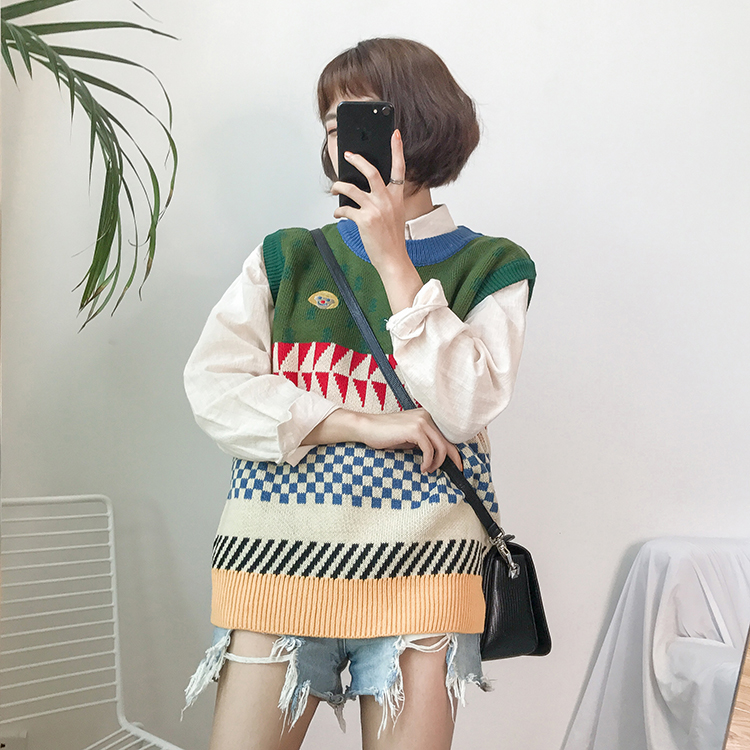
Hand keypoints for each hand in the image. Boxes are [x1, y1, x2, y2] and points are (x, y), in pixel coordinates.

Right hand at [302, 407, 462, 474]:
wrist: (367, 428)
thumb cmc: (385, 434)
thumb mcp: (409, 438)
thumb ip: (424, 442)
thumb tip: (439, 457)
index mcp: (427, 416)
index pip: (447, 435)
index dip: (455, 452)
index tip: (458, 466)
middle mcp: (427, 416)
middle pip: (448, 441)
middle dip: (453, 460)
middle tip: (454, 472)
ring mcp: (422, 421)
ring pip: (441, 447)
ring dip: (437, 463)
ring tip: (427, 470)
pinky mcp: (415, 429)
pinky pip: (430, 450)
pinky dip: (428, 462)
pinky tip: (422, 468)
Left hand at [331, 129, 408, 272]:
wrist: (393, 259)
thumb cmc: (391, 239)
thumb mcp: (395, 215)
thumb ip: (384, 200)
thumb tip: (362, 190)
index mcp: (397, 197)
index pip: (399, 168)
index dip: (397, 150)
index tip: (394, 134)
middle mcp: (387, 200)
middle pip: (371, 171)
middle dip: (357, 160)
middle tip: (349, 155)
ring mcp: (376, 209)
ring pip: (352, 189)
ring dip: (339, 187)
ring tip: (335, 188)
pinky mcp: (364, 220)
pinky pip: (346, 210)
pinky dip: (339, 212)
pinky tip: (338, 215)